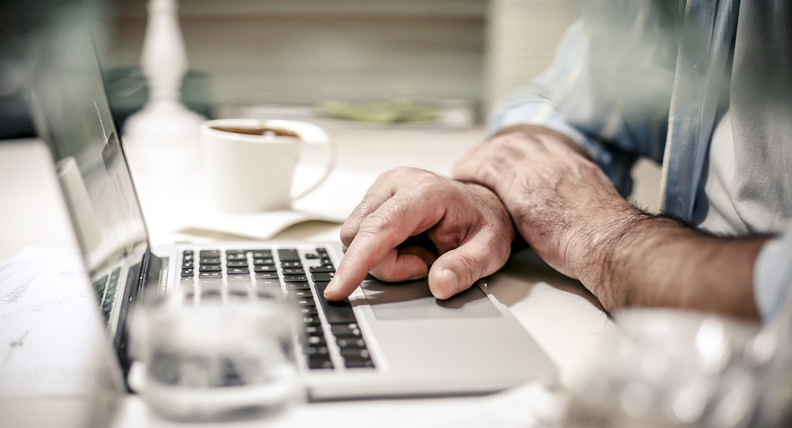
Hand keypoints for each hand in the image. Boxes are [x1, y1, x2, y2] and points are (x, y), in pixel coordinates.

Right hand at [323, 167, 515, 300]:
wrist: (481, 204)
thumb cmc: (483, 223)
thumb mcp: (490, 251)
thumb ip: (466, 268)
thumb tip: (440, 285)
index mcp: (424, 192)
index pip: (379, 228)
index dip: (356, 262)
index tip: (339, 289)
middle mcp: (396, 183)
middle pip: (360, 238)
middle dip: (387, 265)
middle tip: (424, 264)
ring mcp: (382, 188)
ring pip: (355, 238)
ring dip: (383, 258)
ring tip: (418, 253)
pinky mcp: (374, 198)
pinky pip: (359, 235)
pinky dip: (380, 250)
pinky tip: (406, 245)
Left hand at [453, 125, 641, 292]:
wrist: (606, 240)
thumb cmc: (605, 237)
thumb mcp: (598, 210)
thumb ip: (581, 203)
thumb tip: (579, 213)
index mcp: (577, 165)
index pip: (544, 144)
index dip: (523, 148)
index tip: (512, 153)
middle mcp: (556, 160)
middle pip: (518, 142)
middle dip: (497, 148)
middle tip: (483, 157)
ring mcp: (537, 169)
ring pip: (499, 151)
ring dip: (480, 157)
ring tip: (466, 166)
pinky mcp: (518, 184)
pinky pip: (486, 167)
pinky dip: (471, 168)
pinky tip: (462, 173)